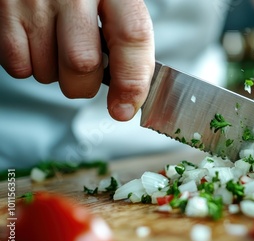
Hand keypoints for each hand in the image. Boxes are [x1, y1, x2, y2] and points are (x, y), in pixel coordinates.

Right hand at [0, 0, 153, 120]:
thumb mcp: (114, 5)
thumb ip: (126, 43)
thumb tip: (130, 98)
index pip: (132, 37)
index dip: (131, 80)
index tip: (124, 109)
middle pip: (83, 63)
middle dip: (84, 85)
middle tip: (85, 74)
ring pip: (48, 71)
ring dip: (56, 75)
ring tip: (57, 48)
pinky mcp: (4, 7)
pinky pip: (18, 65)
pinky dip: (29, 66)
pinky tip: (36, 44)